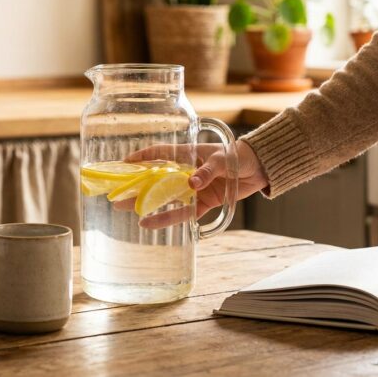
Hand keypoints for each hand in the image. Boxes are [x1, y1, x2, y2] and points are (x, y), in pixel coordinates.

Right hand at [121, 139, 267, 228]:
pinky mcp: (203, 202)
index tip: (124, 163)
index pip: (160, 153)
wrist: (260, 168)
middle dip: (137, 186)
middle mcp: (187, 171)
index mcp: (189, 154)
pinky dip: (169, 218)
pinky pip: (184, 212)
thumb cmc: (239, 157)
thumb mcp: (224, 160)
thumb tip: (191, 184)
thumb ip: (208, 171)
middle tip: (117, 194)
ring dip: (147, 204)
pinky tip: (152, 223)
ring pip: (166, 198)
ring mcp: (194, 188)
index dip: (142, 157)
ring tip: (127, 209)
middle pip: (157, 179)